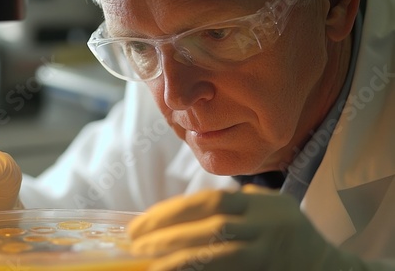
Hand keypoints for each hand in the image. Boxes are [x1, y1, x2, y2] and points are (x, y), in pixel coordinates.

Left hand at [128, 185, 364, 270]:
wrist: (327, 266)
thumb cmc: (292, 232)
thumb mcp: (271, 205)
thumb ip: (238, 201)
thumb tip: (187, 209)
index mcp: (260, 203)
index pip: (211, 201)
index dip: (172, 210)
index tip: (141, 223)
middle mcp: (264, 225)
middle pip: (210, 227)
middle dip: (167, 234)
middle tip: (136, 243)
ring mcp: (266, 252)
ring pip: (217, 254)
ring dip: (179, 258)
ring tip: (149, 263)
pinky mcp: (264, 270)